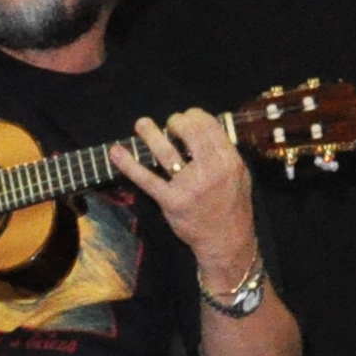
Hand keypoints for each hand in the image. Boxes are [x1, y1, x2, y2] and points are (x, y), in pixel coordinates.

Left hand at [108, 110, 260, 277]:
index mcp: (229, 160)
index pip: (208, 124)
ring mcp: (189, 185)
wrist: (227, 241)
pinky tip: (116, 152)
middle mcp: (210, 170)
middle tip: (168, 125)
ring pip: (164, 150)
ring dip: (148, 132)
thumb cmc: (232, 206)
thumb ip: (223, 153)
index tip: (185, 119)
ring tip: (142, 125)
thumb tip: (202, 129)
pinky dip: (128, 163)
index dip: (192, 115)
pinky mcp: (171, 200)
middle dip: (174, 121)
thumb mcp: (240, 175)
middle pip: (187, 130)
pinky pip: (146, 178)